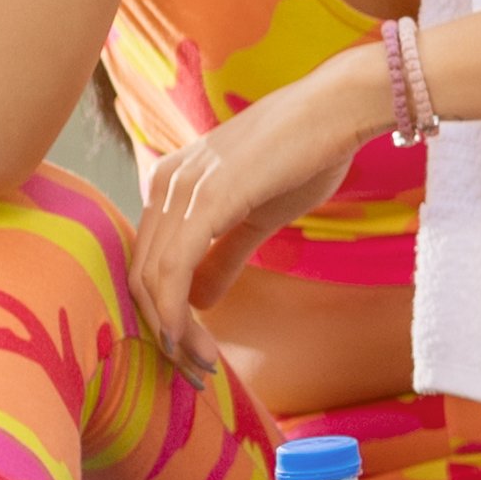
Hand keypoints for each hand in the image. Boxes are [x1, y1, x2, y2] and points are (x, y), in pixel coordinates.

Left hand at [117, 50, 402, 370]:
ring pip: (153, 279)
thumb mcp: (259, 216)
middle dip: (163, 332)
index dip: (162, 313)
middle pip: (141, 275)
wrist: (339, 109)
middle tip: (196, 371)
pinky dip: (174, 313)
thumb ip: (223, 256)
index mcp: (170, 183)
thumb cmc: (307, 153)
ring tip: (200, 366)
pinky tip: (188, 341)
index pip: (148, 261)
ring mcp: (182, 189)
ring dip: (172, 333)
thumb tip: (197, 302)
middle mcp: (165, 183)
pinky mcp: (206, 199)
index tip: (192, 351)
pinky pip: (173, 269)